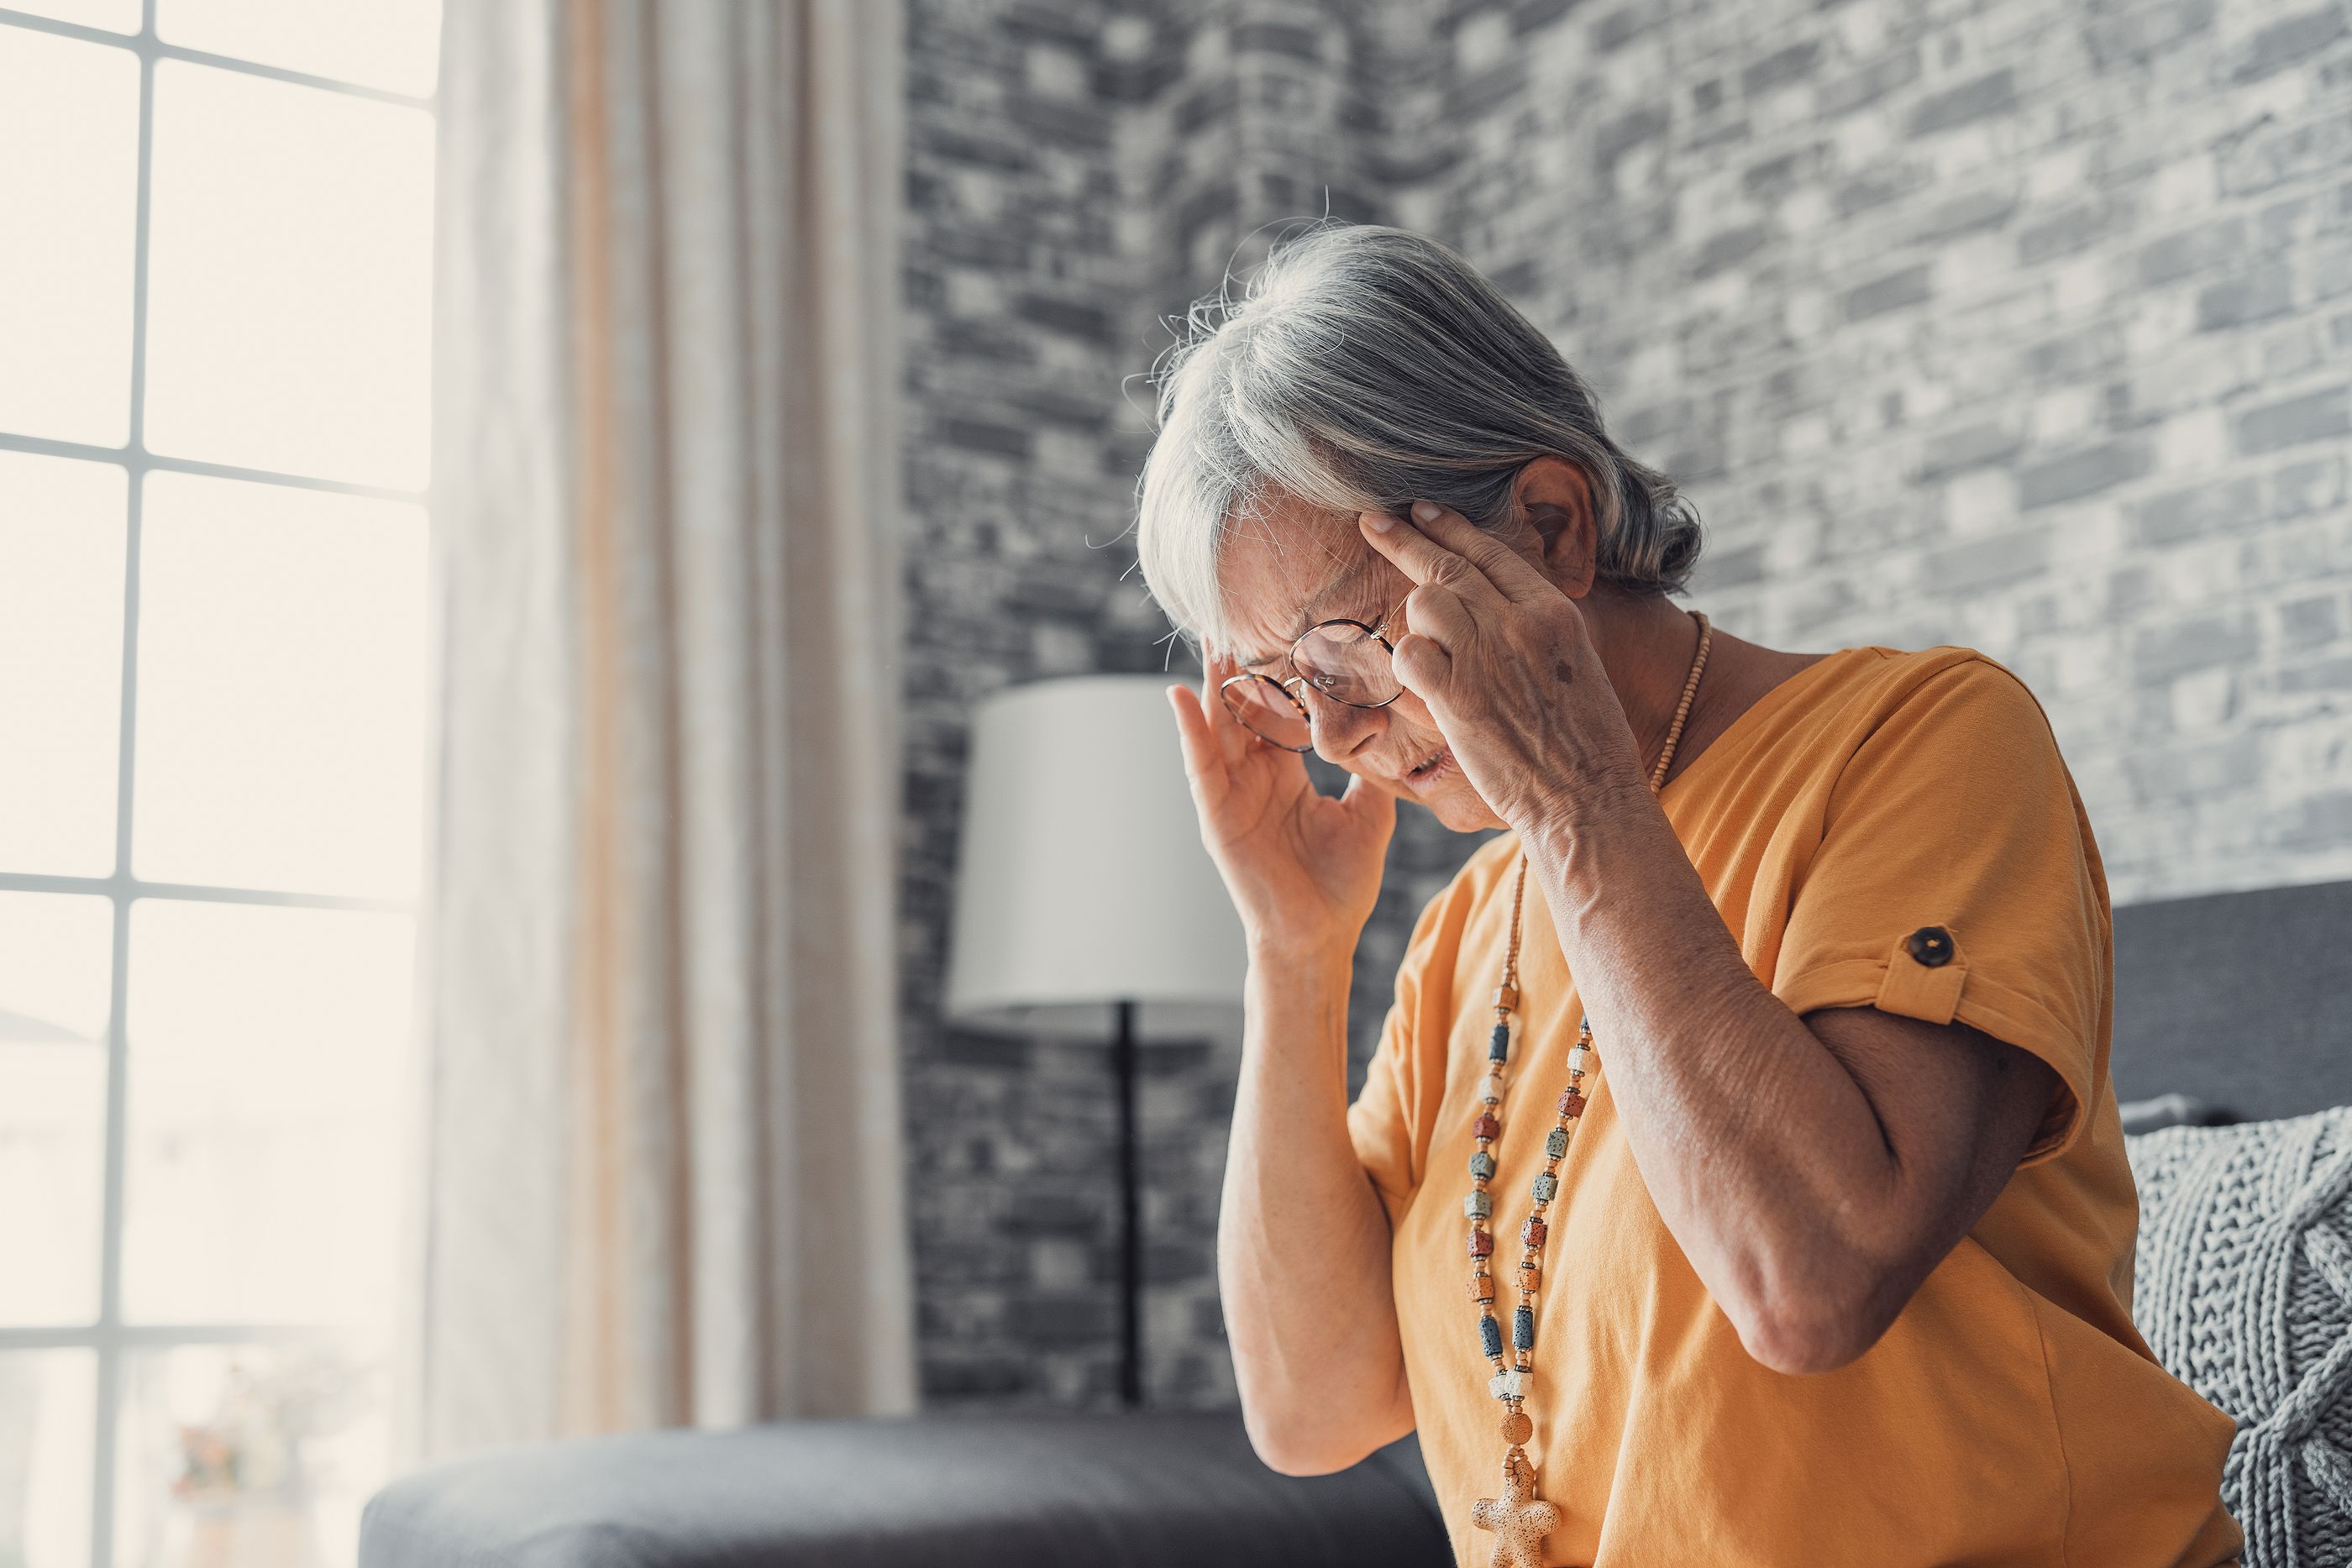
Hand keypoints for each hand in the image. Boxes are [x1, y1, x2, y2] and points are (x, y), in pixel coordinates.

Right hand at [1167, 657, 1395, 959]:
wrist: (1319, 938)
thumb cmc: (1340, 885)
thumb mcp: (1369, 814)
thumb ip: (1371, 771)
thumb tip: (1395, 732)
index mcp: (1284, 775)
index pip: (1277, 712)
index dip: (1280, 674)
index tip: (1291, 628)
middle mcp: (1253, 779)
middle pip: (1241, 710)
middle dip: (1238, 666)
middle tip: (1237, 614)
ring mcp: (1231, 796)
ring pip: (1217, 727)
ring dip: (1210, 684)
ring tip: (1208, 639)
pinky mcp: (1216, 817)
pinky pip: (1199, 766)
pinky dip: (1189, 730)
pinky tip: (1179, 694)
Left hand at [1356, 500, 1649, 830]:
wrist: (1589, 798)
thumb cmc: (1587, 745)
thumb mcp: (1578, 664)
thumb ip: (1535, 629)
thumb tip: (1494, 608)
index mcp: (1553, 613)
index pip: (1491, 553)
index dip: (1450, 527)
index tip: (1420, 510)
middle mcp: (1518, 624)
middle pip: (1447, 566)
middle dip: (1403, 539)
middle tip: (1371, 522)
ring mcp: (1486, 658)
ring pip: (1425, 603)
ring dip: (1416, 621)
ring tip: (1430, 649)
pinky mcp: (1458, 697)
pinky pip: (1410, 655)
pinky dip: (1408, 665)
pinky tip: (1422, 681)